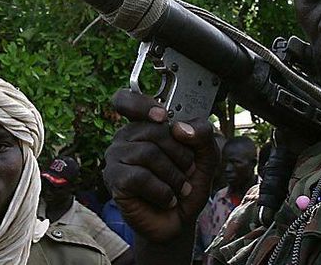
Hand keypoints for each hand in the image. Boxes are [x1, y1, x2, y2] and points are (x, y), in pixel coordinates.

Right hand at [104, 89, 218, 242]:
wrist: (180, 221)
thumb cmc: (188, 184)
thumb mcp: (206, 156)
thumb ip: (202, 134)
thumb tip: (179, 128)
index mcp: (144, 125)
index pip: (125, 101)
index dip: (141, 104)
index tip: (163, 117)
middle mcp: (126, 138)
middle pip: (154, 130)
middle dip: (180, 154)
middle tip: (187, 171)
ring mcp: (116, 158)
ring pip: (148, 153)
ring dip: (174, 176)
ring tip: (179, 189)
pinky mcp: (114, 180)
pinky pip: (140, 177)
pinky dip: (162, 191)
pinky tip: (167, 199)